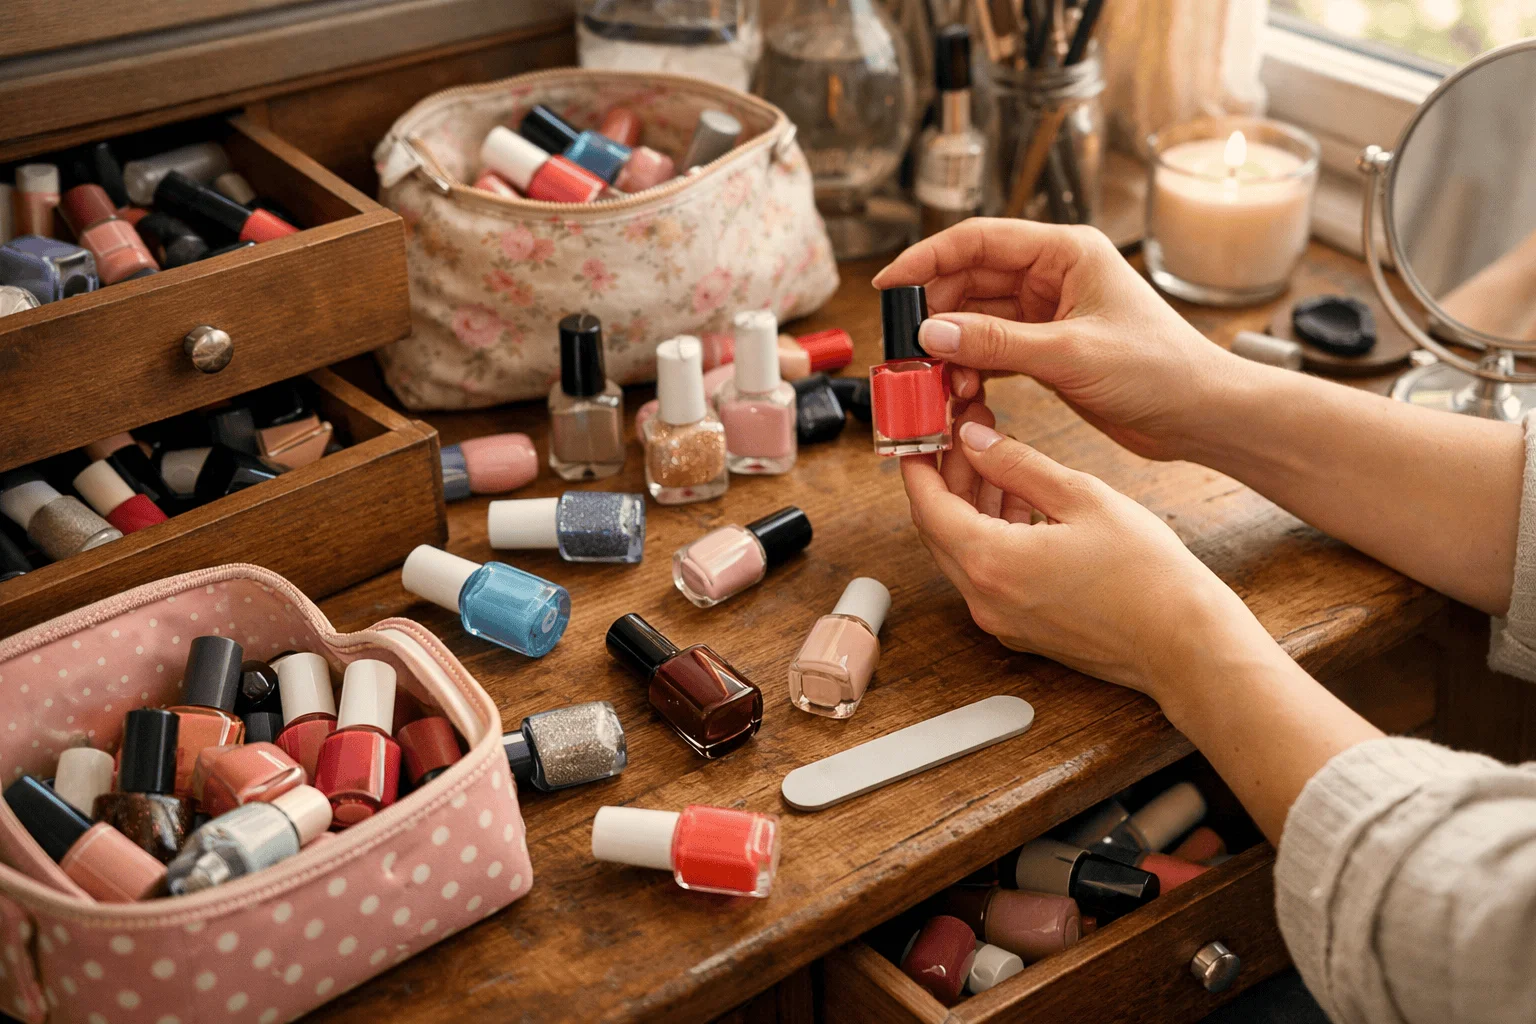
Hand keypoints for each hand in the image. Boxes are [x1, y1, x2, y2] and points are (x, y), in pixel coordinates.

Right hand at [872, 219, 1251, 461]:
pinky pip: (992, 349)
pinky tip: (959, 388)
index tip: (888, 286)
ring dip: (952, 346)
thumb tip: (931, 334)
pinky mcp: (1047, 349)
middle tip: (905, 346)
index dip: (927, 259)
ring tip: (937, 377)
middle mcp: (1053, 274)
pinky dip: (972, 367)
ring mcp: (1048, 312)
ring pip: (977, 318)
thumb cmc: (1159, 370)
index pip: (978, 241)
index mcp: (1065, 251)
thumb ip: (996, 343)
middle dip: (935, 312)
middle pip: (970, 279)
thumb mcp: (1070, 354)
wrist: (1201, 414)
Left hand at [903, 411, 1277, 702]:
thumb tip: (974, 441)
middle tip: (967, 437)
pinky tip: (1020, 505)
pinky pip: (989, 575)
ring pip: (964, 552)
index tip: (922, 434)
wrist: (1184, 643)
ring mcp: (1001, 620)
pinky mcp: (1021, 629)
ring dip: (973, 506)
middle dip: (948, 479)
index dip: (920, 464)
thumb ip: (1017, 465)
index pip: (927, 506)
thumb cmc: (1146, 575)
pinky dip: (993, 536)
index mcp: (991, 562)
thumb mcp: (1081, 497)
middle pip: (939, 529)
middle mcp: (984, 598)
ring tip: (997, 461)